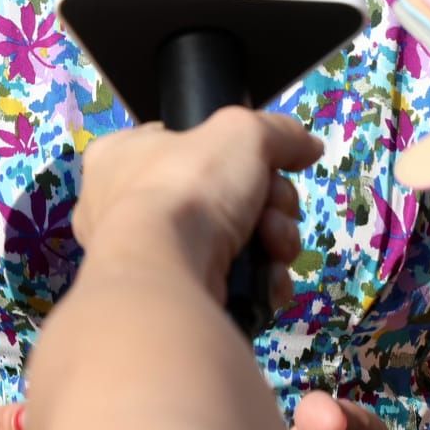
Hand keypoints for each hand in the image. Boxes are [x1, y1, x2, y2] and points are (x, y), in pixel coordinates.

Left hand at [74, 107, 322, 307]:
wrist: (169, 271)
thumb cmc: (187, 187)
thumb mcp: (241, 133)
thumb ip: (278, 132)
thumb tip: (308, 146)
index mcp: (120, 157)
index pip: (180, 143)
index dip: (225, 151)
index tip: (258, 161)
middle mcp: (124, 206)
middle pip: (221, 194)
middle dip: (266, 201)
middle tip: (275, 207)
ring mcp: (150, 257)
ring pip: (233, 239)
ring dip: (271, 240)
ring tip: (274, 244)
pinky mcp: (177, 297)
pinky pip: (231, 281)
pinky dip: (259, 280)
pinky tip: (266, 279)